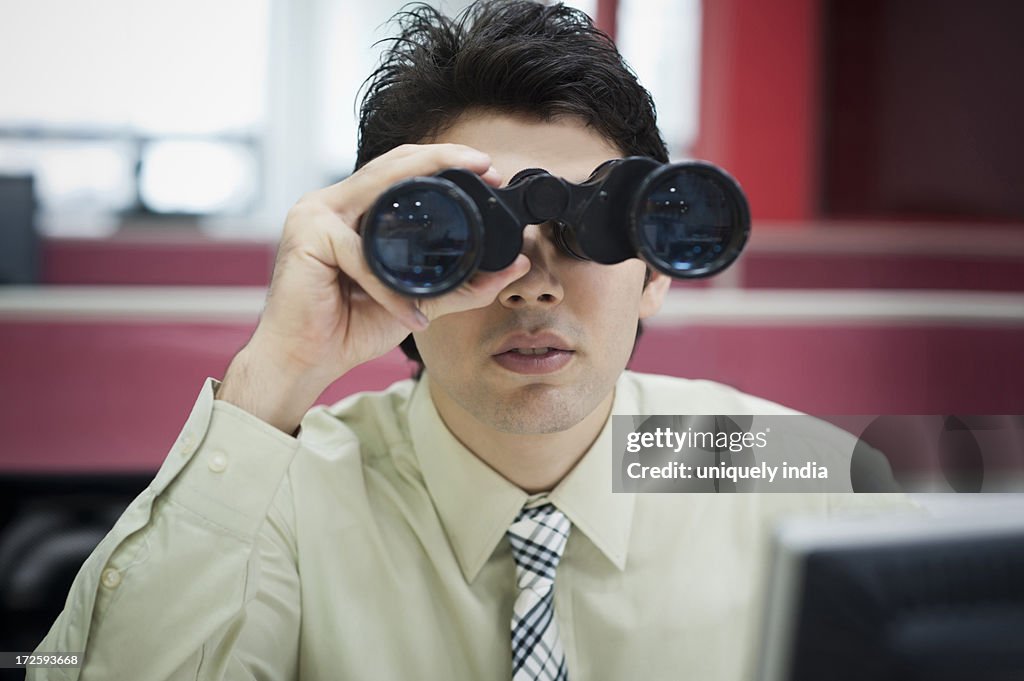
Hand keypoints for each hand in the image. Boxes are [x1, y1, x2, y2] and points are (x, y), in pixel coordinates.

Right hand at [218, 143, 529, 432]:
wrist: (304, 360)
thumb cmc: (349, 327)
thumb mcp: (417, 301)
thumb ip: (461, 285)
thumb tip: (513, 268)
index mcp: (352, 208)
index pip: (400, 168)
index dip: (443, 159)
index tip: (487, 167)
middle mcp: (330, 202)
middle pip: (391, 163)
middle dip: (442, 158)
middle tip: (486, 167)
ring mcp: (314, 215)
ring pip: (378, 192)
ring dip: (425, 193)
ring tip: (466, 209)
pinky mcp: (306, 240)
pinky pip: (361, 259)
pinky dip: (389, 289)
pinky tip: (409, 311)